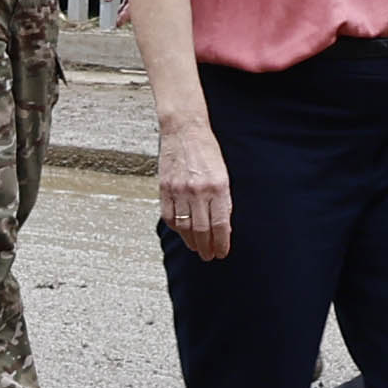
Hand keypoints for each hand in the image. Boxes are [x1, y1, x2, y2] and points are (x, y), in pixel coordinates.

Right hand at [155, 112, 232, 258]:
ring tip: (197, 248)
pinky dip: (176, 228)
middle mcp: (198, 191)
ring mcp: (179, 191)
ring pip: (185, 227)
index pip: (220, 224)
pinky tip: (182, 232)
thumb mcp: (223, 174)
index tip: (222, 252)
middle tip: (209, 256)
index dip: (222, 242)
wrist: (184, 131)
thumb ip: (223, 199)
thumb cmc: (207, 150)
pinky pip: (169, 217)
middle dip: (207, 247)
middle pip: (202, 230)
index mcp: (218, 186)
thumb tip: (223, 225)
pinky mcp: (164, 189)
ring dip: (191, 241)